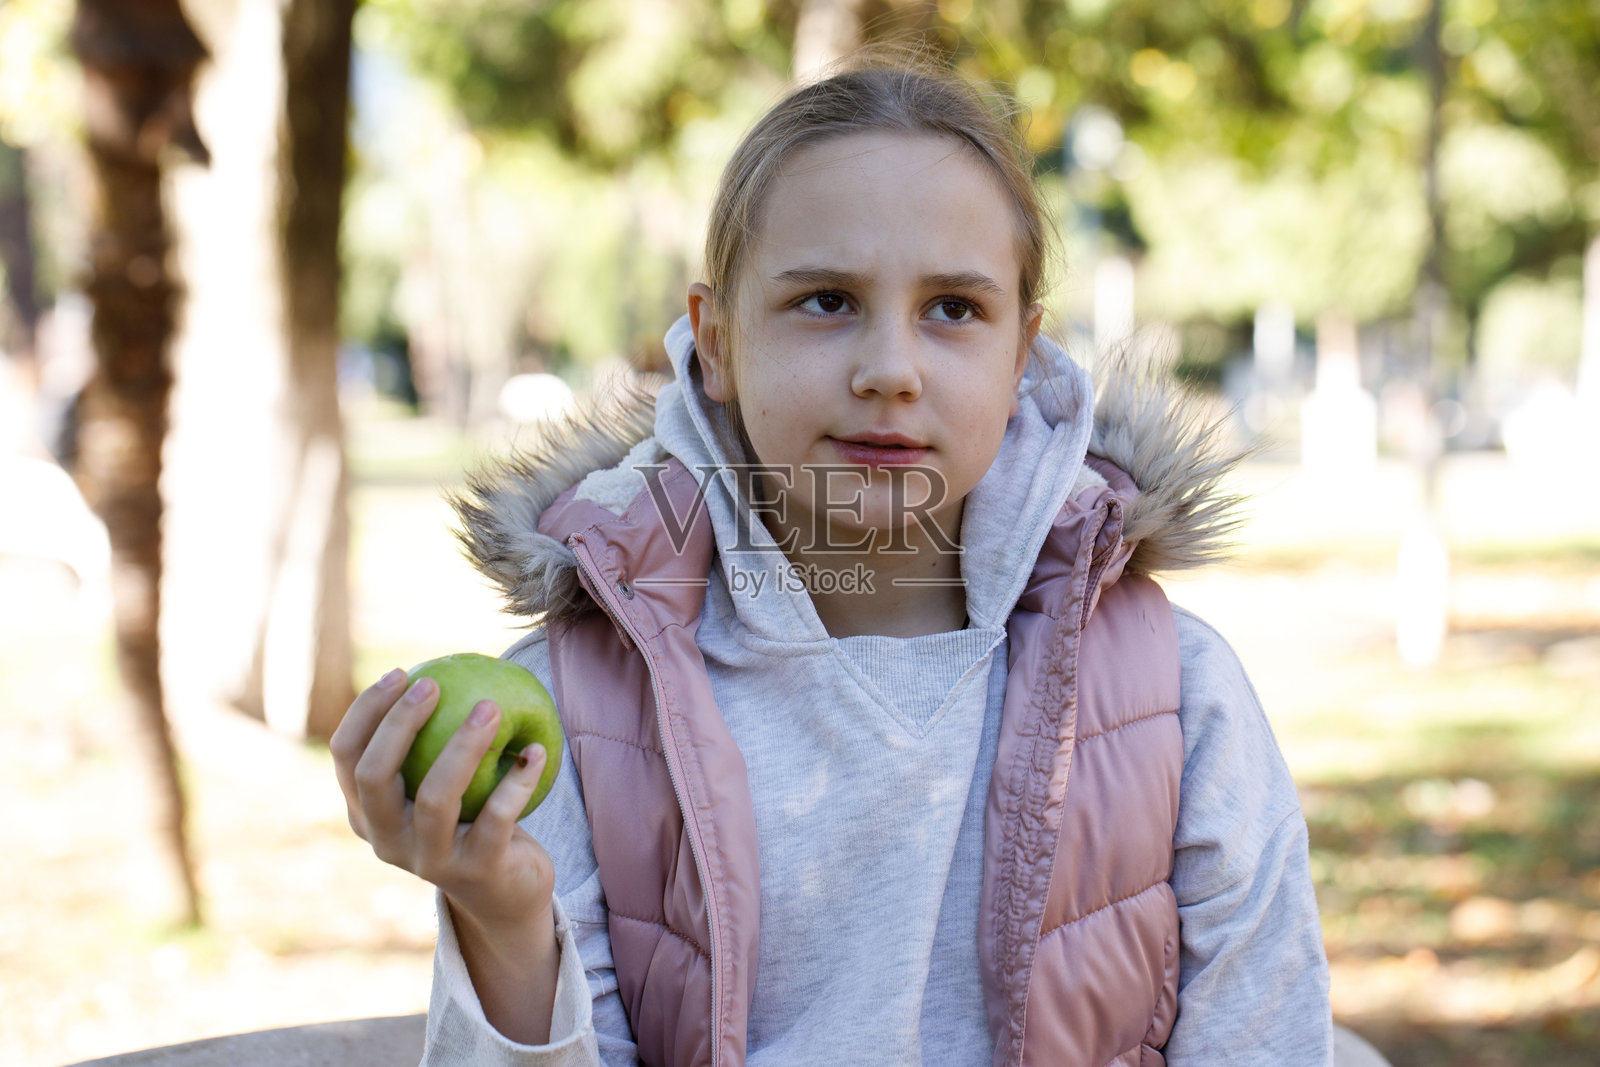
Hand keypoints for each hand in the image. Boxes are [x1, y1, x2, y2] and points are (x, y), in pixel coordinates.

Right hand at [330, 669, 555, 934]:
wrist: (506, 895)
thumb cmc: (470, 821)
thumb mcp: (438, 785)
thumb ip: (427, 743)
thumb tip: (437, 668)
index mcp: (368, 815)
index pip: (346, 757)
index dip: (366, 711)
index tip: (401, 673)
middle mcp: (388, 841)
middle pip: (374, 776)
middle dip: (399, 723)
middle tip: (433, 683)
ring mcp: (429, 861)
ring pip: (436, 797)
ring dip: (464, 746)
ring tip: (491, 707)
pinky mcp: (477, 871)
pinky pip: (497, 817)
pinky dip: (517, 780)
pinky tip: (536, 749)